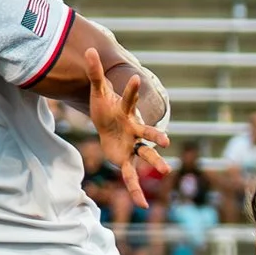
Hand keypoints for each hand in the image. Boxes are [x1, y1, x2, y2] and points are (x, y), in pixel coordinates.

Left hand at [81, 46, 167, 208]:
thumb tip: (89, 49)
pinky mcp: (125, 158)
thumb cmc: (105, 105)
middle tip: (166, 140)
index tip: (137, 78)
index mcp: (126, 111)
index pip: (130, 99)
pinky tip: (142, 205)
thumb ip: (94, 71)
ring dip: (155, 162)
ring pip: (145, 154)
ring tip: (165, 171)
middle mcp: (134, 129)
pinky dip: (135, 190)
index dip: (133, 89)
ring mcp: (132, 145)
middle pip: (146, 132)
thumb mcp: (97, 89)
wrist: (109, 121)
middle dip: (155, 136)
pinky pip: (130, 176)